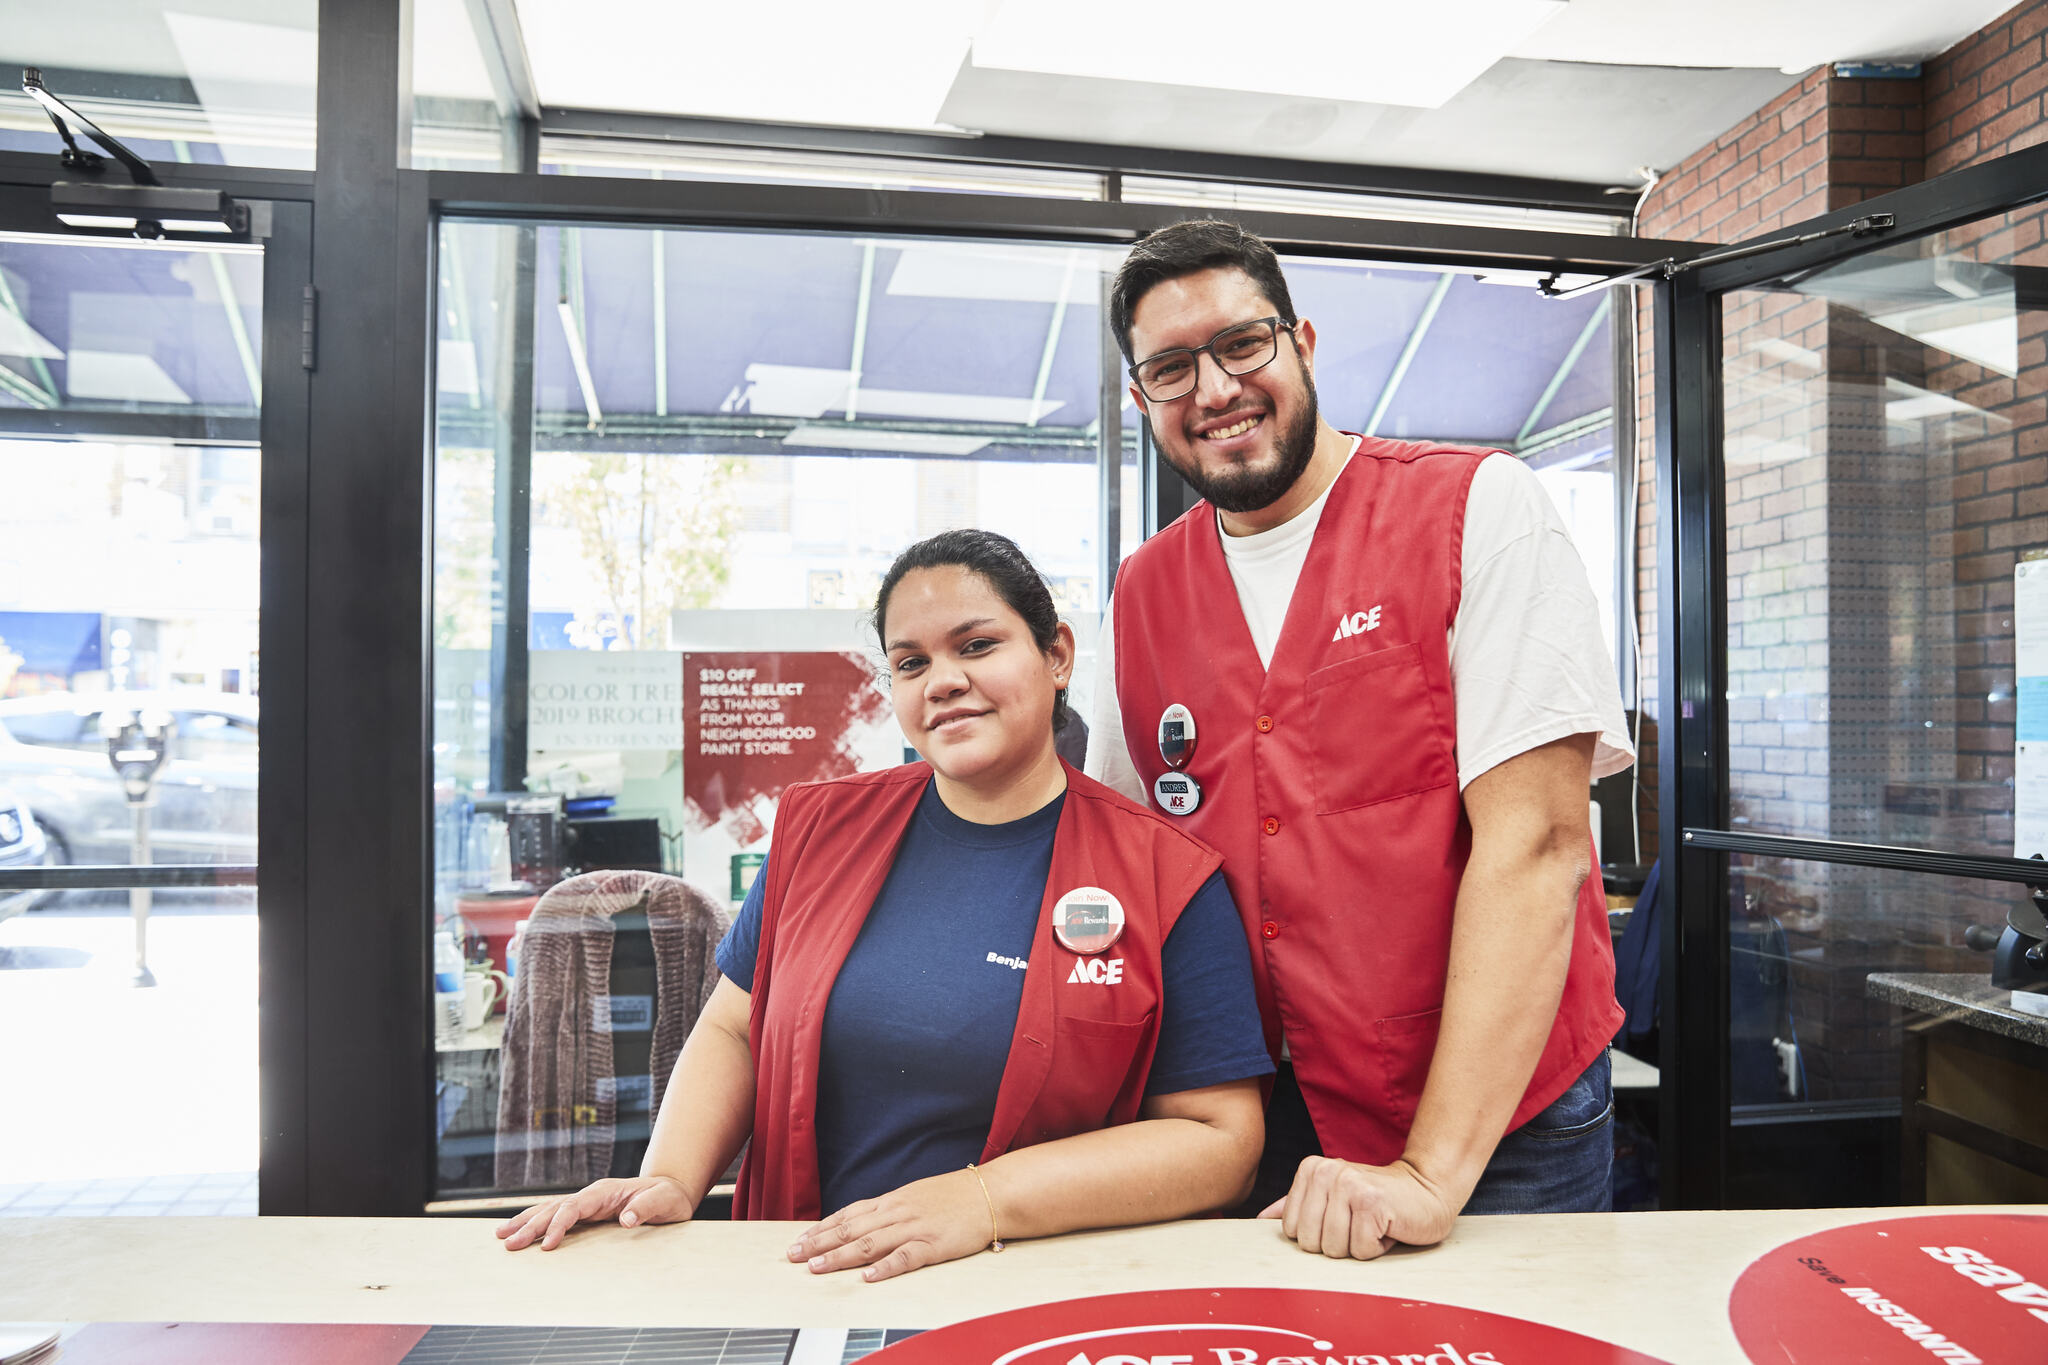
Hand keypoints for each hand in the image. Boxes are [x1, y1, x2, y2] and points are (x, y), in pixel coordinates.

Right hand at [495, 1174, 694, 1250]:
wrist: (671, 1190)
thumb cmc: (668, 1197)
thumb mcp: (665, 1201)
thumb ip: (646, 1208)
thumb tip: (625, 1220)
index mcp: (605, 1191)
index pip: (574, 1207)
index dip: (559, 1224)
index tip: (547, 1245)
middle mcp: (591, 1195)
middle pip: (555, 1208)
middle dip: (530, 1225)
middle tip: (507, 1243)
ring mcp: (587, 1202)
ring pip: (550, 1210)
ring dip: (526, 1222)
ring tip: (501, 1235)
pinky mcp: (587, 1212)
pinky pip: (557, 1215)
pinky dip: (537, 1222)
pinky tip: (521, 1230)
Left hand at [786, 1169, 995, 1281]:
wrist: (989, 1193)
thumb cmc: (953, 1195)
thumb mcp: (915, 1195)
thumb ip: (889, 1210)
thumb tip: (862, 1222)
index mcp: (892, 1201)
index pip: (848, 1215)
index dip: (821, 1229)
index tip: (799, 1241)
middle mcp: (897, 1212)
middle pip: (851, 1229)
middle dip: (819, 1244)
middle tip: (794, 1256)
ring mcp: (914, 1228)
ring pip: (869, 1243)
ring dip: (840, 1256)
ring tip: (817, 1267)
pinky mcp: (933, 1245)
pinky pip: (905, 1257)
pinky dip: (884, 1267)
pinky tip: (868, 1277)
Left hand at [1258, 1156, 1457, 1258]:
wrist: (1427, 1191)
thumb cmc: (1378, 1201)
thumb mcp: (1333, 1198)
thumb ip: (1296, 1206)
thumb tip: (1260, 1219)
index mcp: (1310, 1169)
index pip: (1290, 1230)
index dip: (1319, 1236)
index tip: (1342, 1218)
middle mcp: (1326, 1172)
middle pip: (1309, 1242)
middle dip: (1338, 1244)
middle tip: (1360, 1224)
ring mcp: (1348, 1185)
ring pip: (1334, 1249)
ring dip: (1358, 1247)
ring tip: (1373, 1225)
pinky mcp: (1372, 1203)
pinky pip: (1361, 1251)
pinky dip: (1377, 1249)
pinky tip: (1387, 1228)